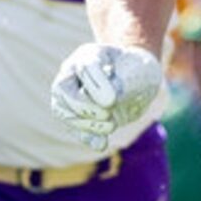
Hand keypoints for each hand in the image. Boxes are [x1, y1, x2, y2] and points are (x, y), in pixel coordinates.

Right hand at [49, 43, 163, 150]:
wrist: (138, 81)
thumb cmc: (137, 70)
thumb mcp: (139, 72)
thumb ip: (124, 84)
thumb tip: (107, 103)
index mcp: (88, 55)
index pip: (84, 67)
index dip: (96, 86)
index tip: (112, 100)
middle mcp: (72, 74)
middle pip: (62, 90)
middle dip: (85, 106)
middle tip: (108, 111)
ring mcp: (70, 96)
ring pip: (63, 112)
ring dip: (87, 123)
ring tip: (112, 124)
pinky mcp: (78, 117)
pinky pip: (75, 130)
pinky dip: (88, 138)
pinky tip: (101, 144)